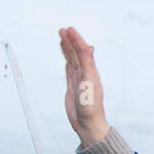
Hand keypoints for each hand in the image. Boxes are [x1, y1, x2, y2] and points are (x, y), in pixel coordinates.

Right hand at [59, 27, 111, 146]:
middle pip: (76, 54)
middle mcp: (85, 74)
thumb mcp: (89, 82)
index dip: (76, 40)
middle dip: (70, 41)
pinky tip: (66, 58)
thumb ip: (87, 64)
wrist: (87, 124)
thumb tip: (89, 47)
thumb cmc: (90, 105)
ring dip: (67, 50)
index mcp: (91, 71)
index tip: (69, 29)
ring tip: (62, 39)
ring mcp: (78, 81)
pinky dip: (67, 62)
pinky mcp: (72, 88)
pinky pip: (69, 71)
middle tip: (63, 30)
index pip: (82, 51)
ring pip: (72, 61)